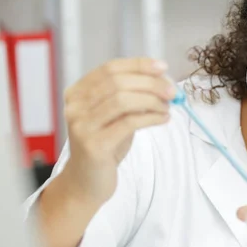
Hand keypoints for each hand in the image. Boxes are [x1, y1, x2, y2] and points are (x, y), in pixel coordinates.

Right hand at [61, 58, 175, 205]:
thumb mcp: (115, 115)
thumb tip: (163, 80)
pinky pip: (128, 123)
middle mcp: (75, 106)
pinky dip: (151, 117)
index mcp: (77, 93)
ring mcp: (82, 125)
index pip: (110, 68)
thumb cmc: (105, 145)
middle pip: (118, 82)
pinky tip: (163, 119)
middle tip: (172, 92)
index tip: (163, 67)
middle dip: (150, 84)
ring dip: (152, 101)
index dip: (138, 65)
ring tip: (167, 108)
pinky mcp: (94, 144)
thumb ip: (131, 96)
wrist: (87, 182)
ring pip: (122, 100)